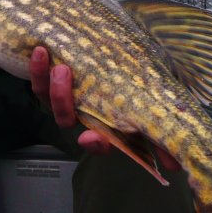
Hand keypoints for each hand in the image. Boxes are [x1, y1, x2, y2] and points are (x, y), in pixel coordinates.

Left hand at [29, 46, 179, 170]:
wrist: (123, 47)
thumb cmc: (142, 75)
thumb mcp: (158, 96)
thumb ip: (163, 127)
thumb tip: (174, 165)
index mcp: (107, 122)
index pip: (99, 142)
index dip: (95, 143)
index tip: (92, 137)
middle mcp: (83, 113)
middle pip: (65, 117)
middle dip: (62, 99)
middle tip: (65, 73)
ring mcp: (66, 96)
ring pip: (47, 98)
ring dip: (44, 79)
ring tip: (47, 56)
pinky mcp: (53, 78)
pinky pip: (39, 80)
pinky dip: (37, 68)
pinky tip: (40, 50)